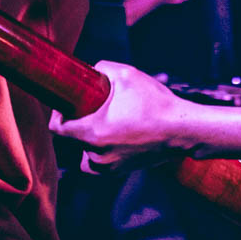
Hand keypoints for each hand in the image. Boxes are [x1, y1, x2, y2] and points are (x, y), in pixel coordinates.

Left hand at [49, 61, 184, 168]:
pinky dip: (103, 148)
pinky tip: (118, 133)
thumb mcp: (127, 74)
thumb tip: (91, 70)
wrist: (182, 130)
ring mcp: (109, 166)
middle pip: (73, 138)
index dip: (59, 112)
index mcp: (93, 132)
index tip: (68, 102)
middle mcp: (97, 155)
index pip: (58, 128)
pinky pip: (101, 160)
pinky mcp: (120, 171)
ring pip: (86, 151)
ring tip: (109, 120)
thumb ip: (102, 68)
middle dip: (80, 121)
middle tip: (95, 107)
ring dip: (91, 137)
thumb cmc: (155, 103)